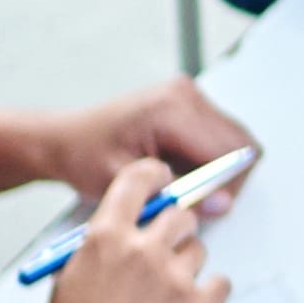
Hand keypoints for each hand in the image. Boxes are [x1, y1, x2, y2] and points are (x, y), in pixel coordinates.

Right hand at [24, 156, 231, 302]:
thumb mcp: (73, 281)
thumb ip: (106, 248)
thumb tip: (137, 227)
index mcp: (104, 239)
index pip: (140, 180)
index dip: (157, 178)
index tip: (165, 181)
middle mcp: (142, 252)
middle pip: (181, 216)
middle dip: (175, 233)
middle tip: (164, 257)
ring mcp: (174, 281)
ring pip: (199, 252)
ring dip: (186, 270)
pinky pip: (220, 284)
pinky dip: (206, 297)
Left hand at [32, 75, 250, 197]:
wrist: (64, 139)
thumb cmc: (85, 157)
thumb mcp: (129, 184)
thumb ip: (179, 194)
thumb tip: (222, 203)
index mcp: (172, 110)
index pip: (229, 152)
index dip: (227, 187)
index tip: (208, 208)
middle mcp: (185, 95)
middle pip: (239, 144)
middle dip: (226, 179)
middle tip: (197, 202)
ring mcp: (187, 95)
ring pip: (234, 141)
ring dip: (218, 170)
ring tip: (182, 185)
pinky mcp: (187, 101)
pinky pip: (219, 136)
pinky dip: (209, 160)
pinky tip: (179, 171)